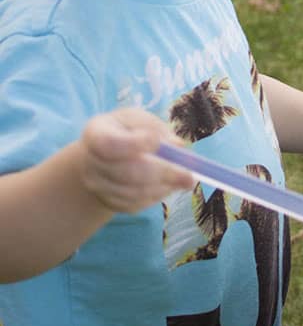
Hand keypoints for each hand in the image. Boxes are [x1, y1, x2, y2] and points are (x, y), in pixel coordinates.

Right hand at [78, 108, 193, 213]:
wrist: (106, 156)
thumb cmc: (128, 131)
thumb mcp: (141, 121)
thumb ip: (159, 130)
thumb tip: (178, 148)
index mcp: (96, 133)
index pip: (111, 144)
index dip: (135, 145)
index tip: (157, 140)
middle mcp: (90, 163)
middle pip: (127, 173)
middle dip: (163, 173)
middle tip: (189, 175)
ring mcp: (97, 186)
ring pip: (135, 192)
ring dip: (164, 186)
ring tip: (183, 178)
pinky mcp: (109, 202)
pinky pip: (136, 204)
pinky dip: (157, 196)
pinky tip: (167, 185)